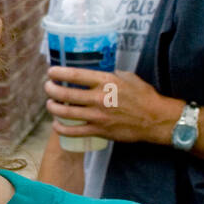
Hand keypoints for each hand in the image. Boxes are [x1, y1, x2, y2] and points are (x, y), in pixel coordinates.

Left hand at [44, 67, 180, 144]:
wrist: (155, 119)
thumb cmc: (143, 96)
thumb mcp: (128, 77)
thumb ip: (110, 75)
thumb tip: (96, 74)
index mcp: (107, 81)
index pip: (75, 75)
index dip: (59, 73)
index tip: (51, 72)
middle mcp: (100, 98)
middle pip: (65, 93)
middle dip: (51, 89)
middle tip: (47, 87)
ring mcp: (98, 116)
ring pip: (65, 112)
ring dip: (53, 107)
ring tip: (50, 103)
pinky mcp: (99, 131)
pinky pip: (73, 131)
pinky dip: (61, 128)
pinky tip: (56, 124)